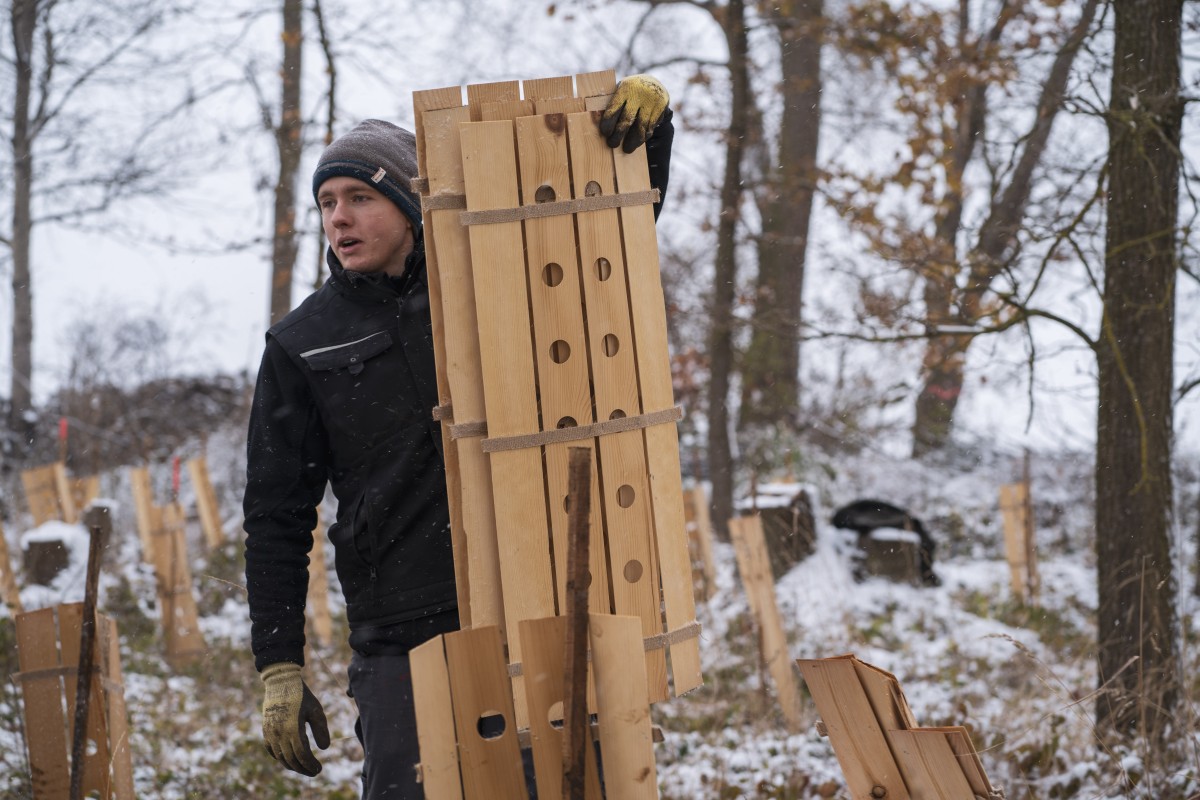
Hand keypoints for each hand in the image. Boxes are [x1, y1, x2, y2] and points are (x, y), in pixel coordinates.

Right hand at [261, 662, 330, 776]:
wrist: (281, 682)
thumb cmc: (302, 695)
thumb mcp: (316, 710)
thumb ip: (321, 730)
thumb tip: (325, 749)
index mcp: (293, 728)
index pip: (302, 755)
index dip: (310, 764)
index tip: (319, 769)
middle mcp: (279, 733)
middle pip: (291, 759)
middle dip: (303, 769)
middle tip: (314, 772)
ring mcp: (270, 733)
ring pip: (280, 757)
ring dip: (292, 765)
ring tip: (304, 768)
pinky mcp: (266, 730)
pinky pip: (271, 750)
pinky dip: (280, 757)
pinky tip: (289, 759)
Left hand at [599, 74, 669, 152]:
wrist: (653, 83)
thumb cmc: (630, 92)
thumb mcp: (621, 91)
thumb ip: (612, 104)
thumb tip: (595, 119)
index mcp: (625, 88)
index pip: (614, 108)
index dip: (608, 123)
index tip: (605, 133)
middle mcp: (638, 94)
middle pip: (627, 120)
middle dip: (618, 135)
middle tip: (612, 144)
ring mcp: (651, 101)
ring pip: (641, 127)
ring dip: (633, 141)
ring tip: (627, 149)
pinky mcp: (660, 108)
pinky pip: (651, 127)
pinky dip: (644, 136)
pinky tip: (639, 141)